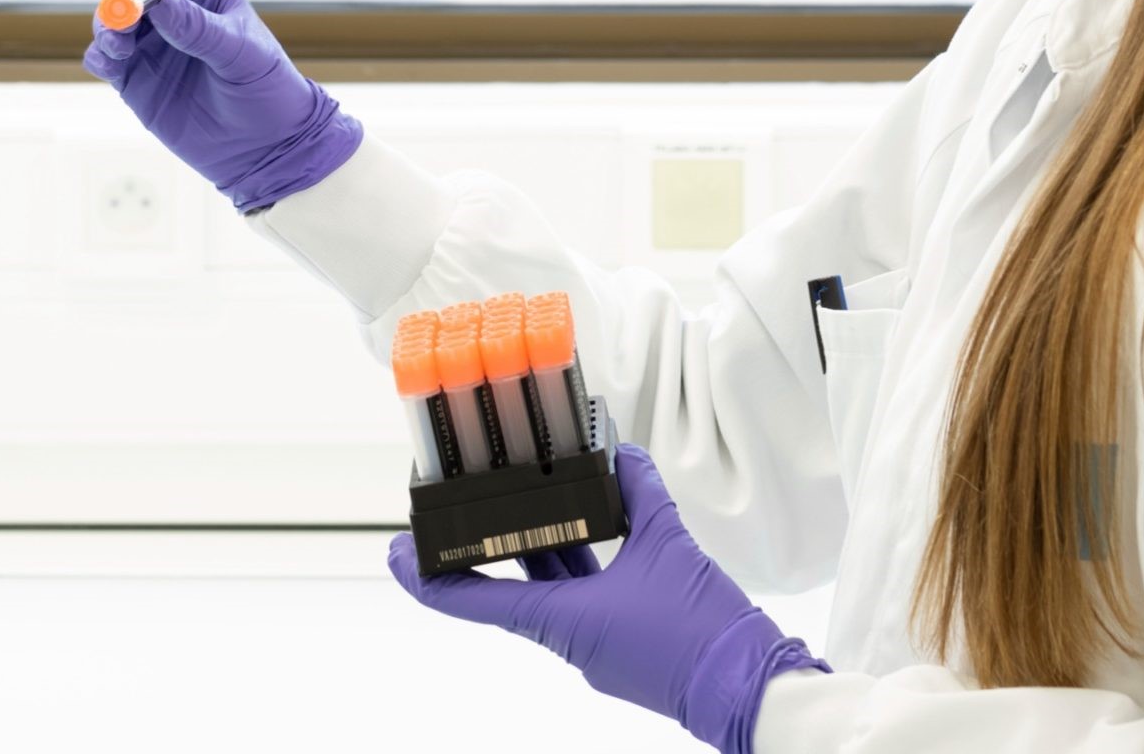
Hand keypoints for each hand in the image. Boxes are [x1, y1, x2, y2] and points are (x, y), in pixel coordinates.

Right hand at [78, 0, 362, 212]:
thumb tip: (163, 4)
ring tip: (118, 44)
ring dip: (106, 26)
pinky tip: (110, 63)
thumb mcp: (241, 54)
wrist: (263, 146)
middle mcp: (172, 14)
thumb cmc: (264, 89)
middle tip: (118, 12)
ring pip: (112, 23)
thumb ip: (201, 30)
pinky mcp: (135, 79)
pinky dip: (99, 56)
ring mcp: (151, 47)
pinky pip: (104, 59)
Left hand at [387, 445, 828, 752]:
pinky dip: (582, 567)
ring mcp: (595, 649)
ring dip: (544, 551)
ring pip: (553, 592)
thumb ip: (642, 494)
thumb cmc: (702, 630)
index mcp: (564, 622)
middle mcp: (570, 640)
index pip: (478, 601)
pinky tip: (597, 534)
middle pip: (514, 589)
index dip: (429, 581)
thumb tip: (625, 456)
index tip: (395, 558)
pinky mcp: (622, 648)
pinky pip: (587, 601)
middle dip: (492, 547)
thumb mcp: (670, 545)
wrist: (747, 687)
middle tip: (463, 511)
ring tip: (531, 504)